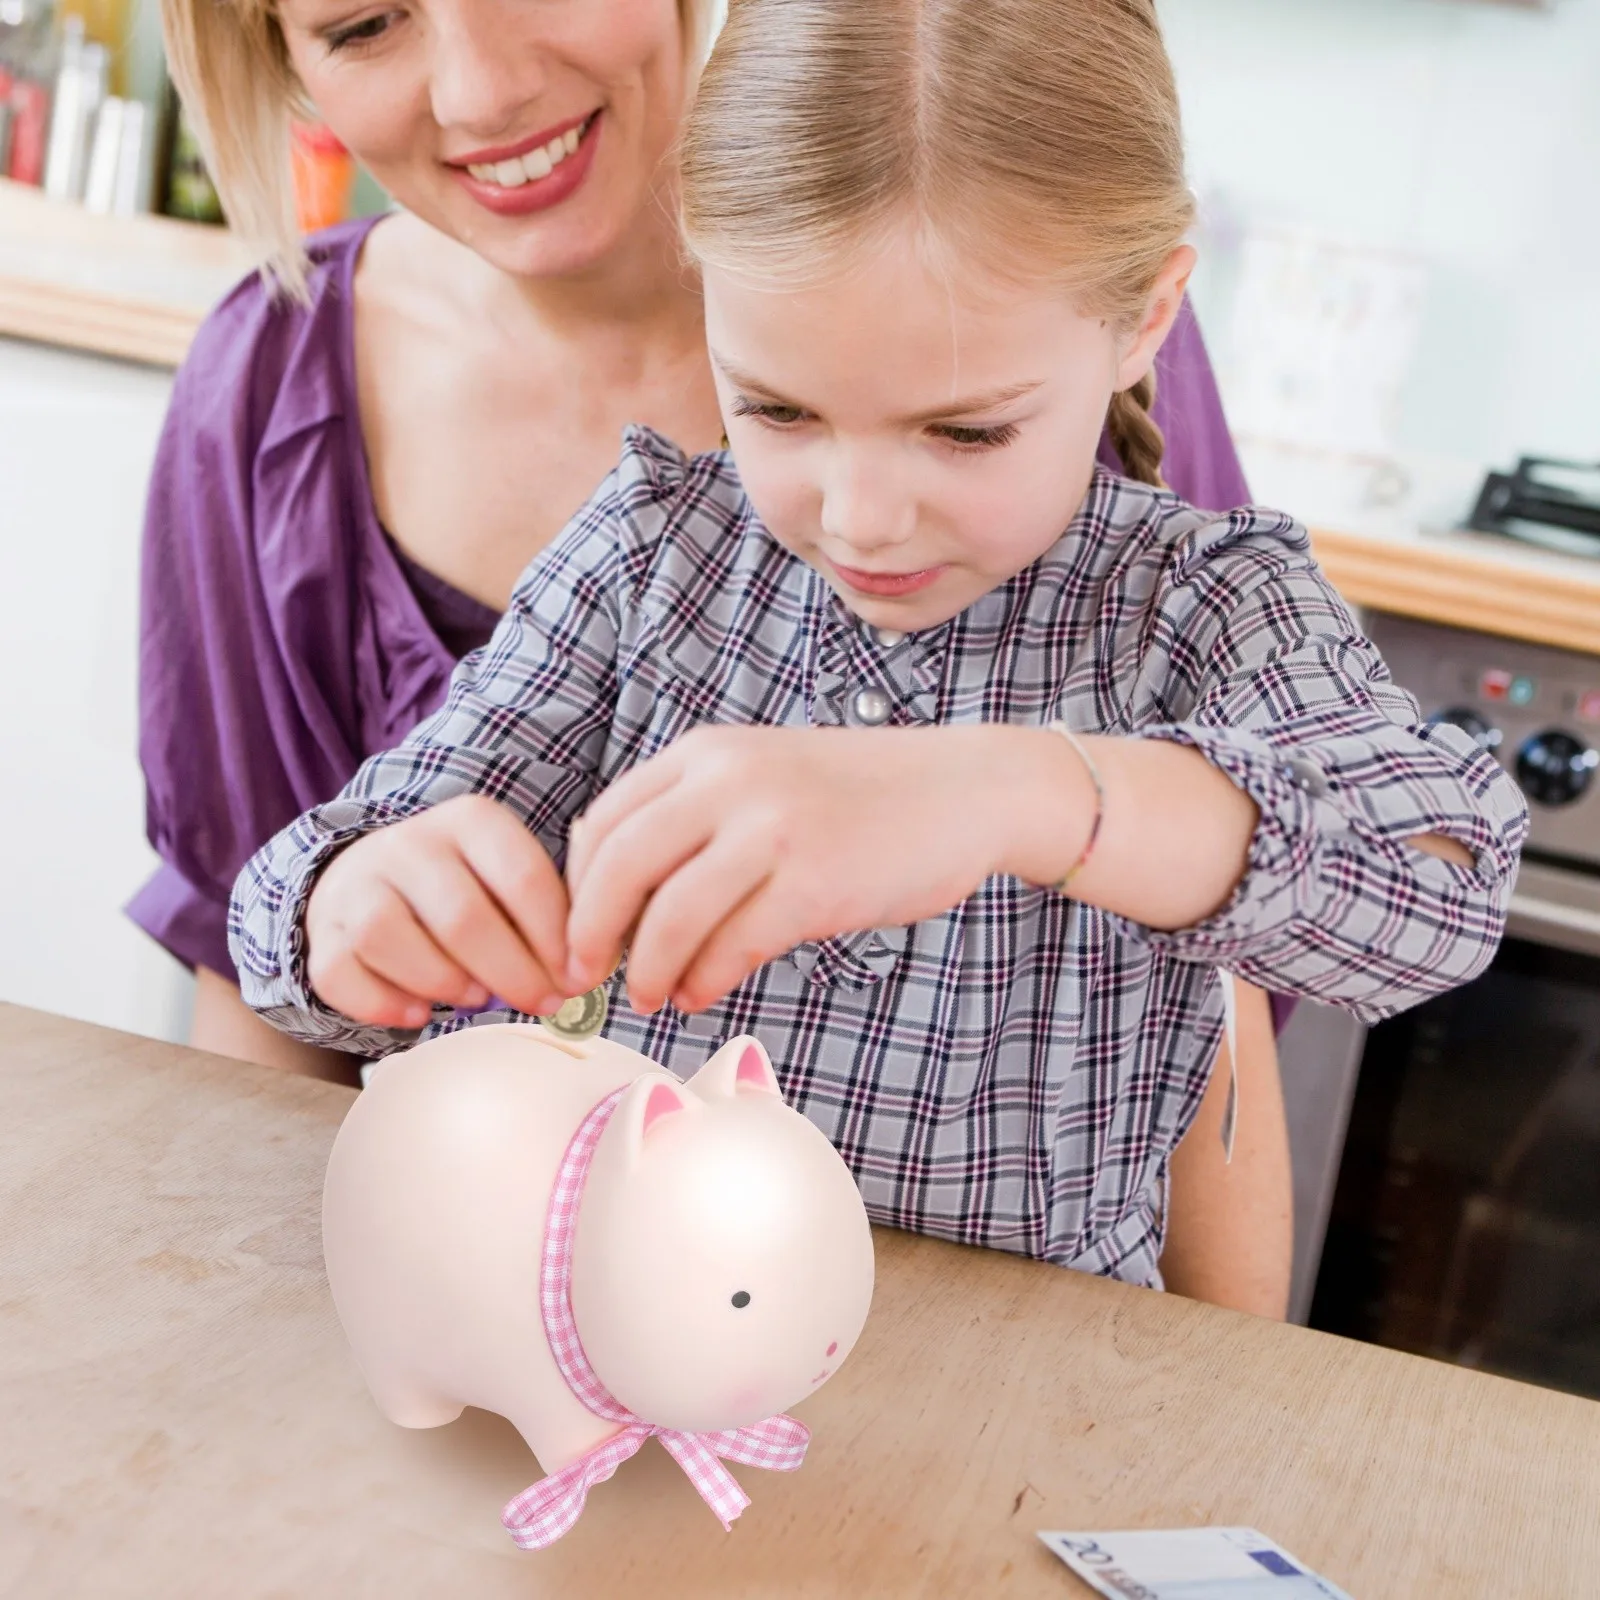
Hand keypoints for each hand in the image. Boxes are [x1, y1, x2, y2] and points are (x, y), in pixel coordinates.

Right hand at [304, 794, 569, 1029]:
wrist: (371, 876)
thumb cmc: (467, 885)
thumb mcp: (511, 875)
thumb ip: (553, 913)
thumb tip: (587, 972)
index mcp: (470, 821)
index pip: (521, 877)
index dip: (556, 939)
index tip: (580, 979)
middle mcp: (409, 843)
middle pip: (462, 916)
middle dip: (514, 972)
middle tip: (544, 1003)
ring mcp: (358, 884)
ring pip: (390, 936)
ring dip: (445, 981)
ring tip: (478, 998)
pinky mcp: (323, 932)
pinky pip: (340, 973)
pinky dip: (383, 1003)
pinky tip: (420, 1013)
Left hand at [563, 725, 1087, 1014]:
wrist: (965, 789)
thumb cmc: (858, 797)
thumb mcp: (763, 778)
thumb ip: (694, 816)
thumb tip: (616, 893)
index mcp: (707, 753)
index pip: (603, 822)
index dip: (576, 889)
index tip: (577, 933)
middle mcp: (730, 781)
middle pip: (619, 867)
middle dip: (590, 935)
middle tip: (585, 977)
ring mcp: (774, 830)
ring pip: (671, 915)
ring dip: (647, 968)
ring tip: (649, 995)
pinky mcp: (815, 882)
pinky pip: (733, 944)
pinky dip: (705, 979)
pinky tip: (700, 992)